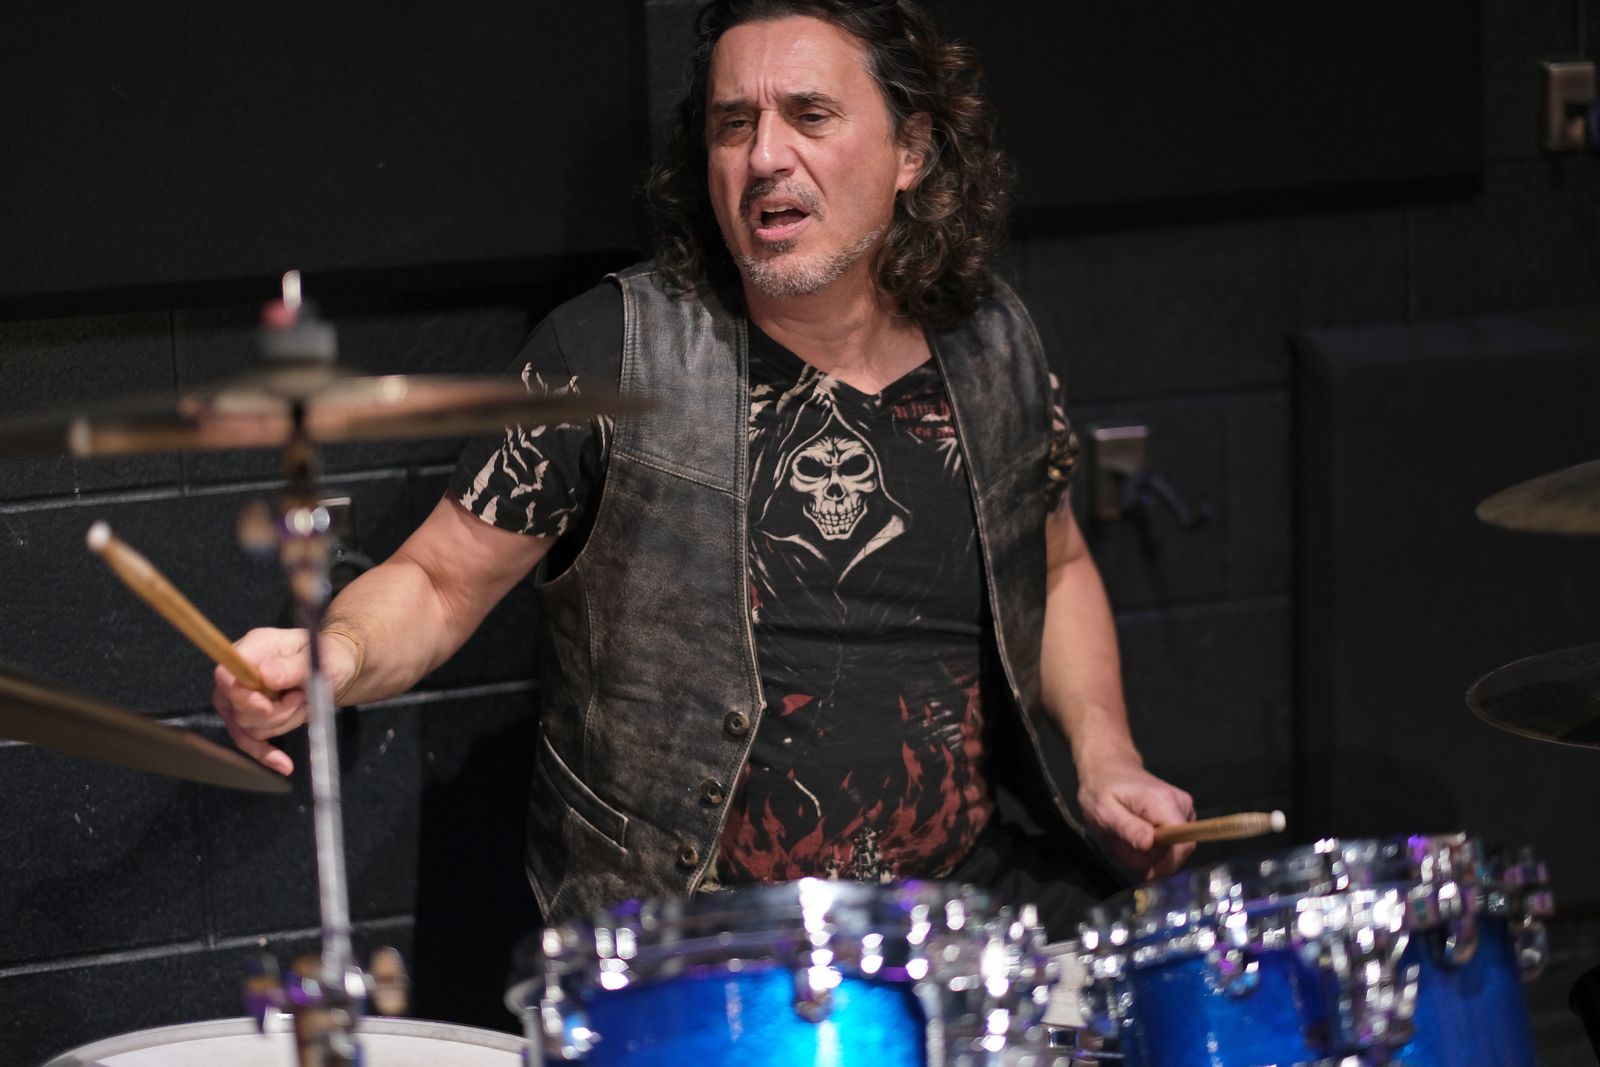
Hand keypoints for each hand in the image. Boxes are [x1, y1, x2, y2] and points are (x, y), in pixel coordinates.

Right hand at [210, 627, 357, 775]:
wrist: (337, 667)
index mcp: (254, 648)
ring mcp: (242, 697)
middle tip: (301, 697)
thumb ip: (292, 667)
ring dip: (283, 722)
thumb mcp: (318, 658)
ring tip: (303, 702)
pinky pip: (250, 742)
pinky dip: (266, 753)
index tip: (266, 705)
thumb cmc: (328, 655)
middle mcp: (241, 673)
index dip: (242, 695)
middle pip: (237, 708)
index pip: (226, 674)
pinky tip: (283, 764)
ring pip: (248, 728)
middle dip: (275, 712)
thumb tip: (265, 675)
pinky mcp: (251, 717)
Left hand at [1077, 758, 1195, 879]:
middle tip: (1120, 845)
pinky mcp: (1180, 817)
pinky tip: (1132, 835)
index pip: (1183, 844)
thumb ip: (1128, 828)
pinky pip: (1169, 844)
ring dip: (1144, 853)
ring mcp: (1183, 810)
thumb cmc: (1102, 789)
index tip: (1146, 872)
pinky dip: (1148, 847)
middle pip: (1176, 851)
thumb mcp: (1105, 811)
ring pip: (1171, 850)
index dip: (1167, 864)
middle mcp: (1182, 805)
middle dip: (1148, 857)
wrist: (1108, 770)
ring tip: (1123, 837)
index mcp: (1165, 802)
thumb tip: (1150, 844)